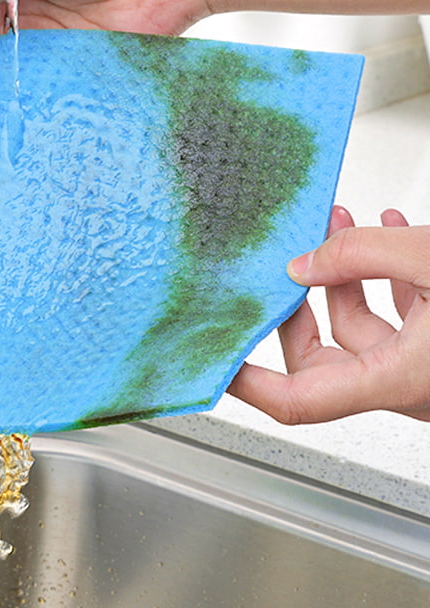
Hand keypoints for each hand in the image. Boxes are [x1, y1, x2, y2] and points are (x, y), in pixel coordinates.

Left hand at [227, 206, 429, 422]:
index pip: (297, 400)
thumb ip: (364, 253)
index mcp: (396, 379)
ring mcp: (422, 364)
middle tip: (282, 262)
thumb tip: (303, 263)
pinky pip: (394, 315)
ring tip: (337, 225)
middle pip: (318, 356)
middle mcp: (406, 382)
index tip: (215, 361)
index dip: (247, 383)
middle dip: (295, 303)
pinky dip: (381, 277)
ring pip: (357, 327)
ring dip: (345, 275)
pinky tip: (384, 231)